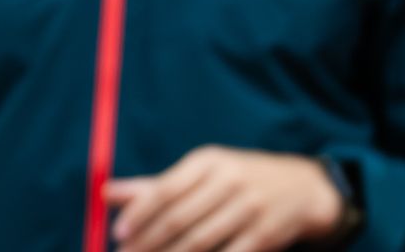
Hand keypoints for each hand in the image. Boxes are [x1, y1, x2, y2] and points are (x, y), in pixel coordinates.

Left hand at [104, 145, 343, 251]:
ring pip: (200, 243)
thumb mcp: (199, 172)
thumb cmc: (235, 179)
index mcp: (208, 161)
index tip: (117, 235)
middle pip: (179, 219)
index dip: (139, 214)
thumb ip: (152, 186)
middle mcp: (229, 181)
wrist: (301, 188)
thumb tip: (104, 192)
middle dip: (148, 243)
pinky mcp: (265, 236)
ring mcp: (250, 209)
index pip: (166, 188)